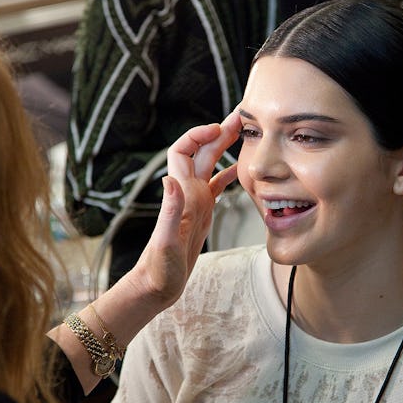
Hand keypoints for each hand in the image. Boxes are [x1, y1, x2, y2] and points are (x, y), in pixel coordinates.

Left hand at [128, 111, 239, 305]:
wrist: (156, 286)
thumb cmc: (159, 269)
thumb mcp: (166, 242)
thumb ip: (170, 212)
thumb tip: (170, 180)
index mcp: (181, 195)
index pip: (183, 151)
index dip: (198, 134)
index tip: (218, 127)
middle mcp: (187, 194)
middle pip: (202, 153)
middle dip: (219, 132)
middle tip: (241, 117)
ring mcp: (195, 202)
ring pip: (211, 165)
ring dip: (225, 147)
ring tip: (245, 134)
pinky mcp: (202, 213)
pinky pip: (217, 187)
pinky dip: (229, 174)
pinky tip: (241, 168)